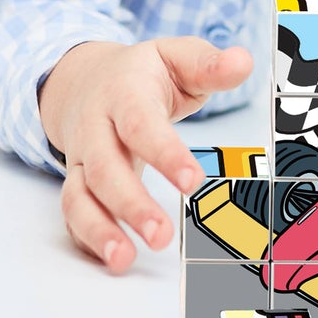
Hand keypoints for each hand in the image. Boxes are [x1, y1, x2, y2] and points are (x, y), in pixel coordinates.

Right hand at [39, 36, 253, 273]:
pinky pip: (73, 214)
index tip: (193, 181)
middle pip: (105, 168)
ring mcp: (82, 158)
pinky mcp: (76, 182)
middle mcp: (96, 128)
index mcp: (123, 92)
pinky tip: (113, 258)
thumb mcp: (175, 56)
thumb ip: (208, 64)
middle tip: (161, 236)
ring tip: (124, 260)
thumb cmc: (142, 73)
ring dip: (99, 230)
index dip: (164, 153)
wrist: (84, 79)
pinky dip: (88, 239)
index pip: (140, 124)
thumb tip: (244, 62)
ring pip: (80, 196)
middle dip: (130, 204)